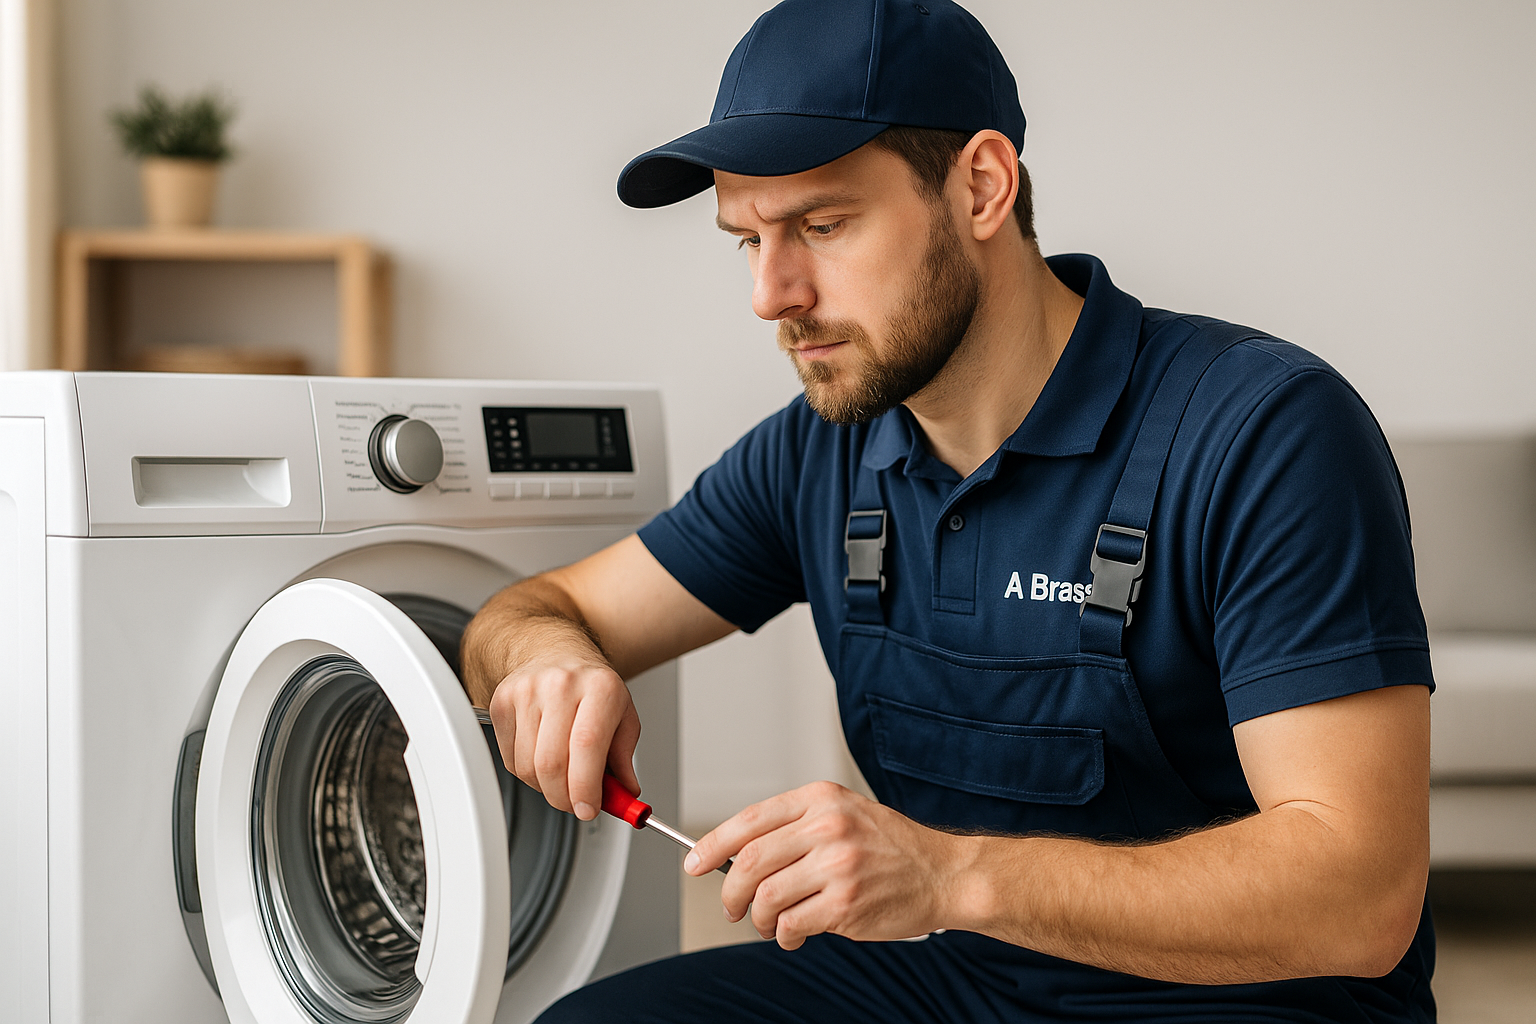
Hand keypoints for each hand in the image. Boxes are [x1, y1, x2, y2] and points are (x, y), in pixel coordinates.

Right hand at [487, 657, 639, 820]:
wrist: (556, 653)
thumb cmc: (592, 688)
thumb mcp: (624, 717)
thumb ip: (624, 760)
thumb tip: (625, 796)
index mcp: (600, 687)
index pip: (586, 746)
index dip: (585, 787)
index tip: (589, 809)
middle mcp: (561, 684)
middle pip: (552, 763)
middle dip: (564, 797)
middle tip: (577, 803)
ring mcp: (526, 691)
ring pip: (528, 768)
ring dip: (545, 788)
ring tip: (563, 776)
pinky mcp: (501, 702)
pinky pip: (510, 760)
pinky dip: (527, 773)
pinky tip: (542, 757)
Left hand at [685, 781, 964, 949]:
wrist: (942, 873)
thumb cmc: (891, 847)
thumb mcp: (843, 814)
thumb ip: (795, 828)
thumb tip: (737, 855)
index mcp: (820, 799)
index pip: (750, 820)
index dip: (713, 844)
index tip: (693, 862)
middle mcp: (827, 827)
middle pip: (750, 861)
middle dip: (729, 891)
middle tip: (731, 906)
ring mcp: (837, 865)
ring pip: (765, 896)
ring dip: (757, 918)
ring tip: (768, 923)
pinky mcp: (845, 904)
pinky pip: (790, 924)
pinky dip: (782, 936)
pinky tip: (793, 934)